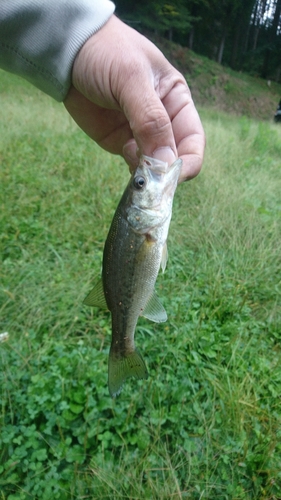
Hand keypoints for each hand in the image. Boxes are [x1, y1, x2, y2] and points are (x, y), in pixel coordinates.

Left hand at [64, 15, 204, 182]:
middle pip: (175, 158)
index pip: (193, 139)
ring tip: (132, 158)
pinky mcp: (120, 142)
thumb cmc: (107, 54)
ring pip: (154, 166)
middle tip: (150, 176)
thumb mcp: (131, 80)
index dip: (189, 160)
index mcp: (176, 100)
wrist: (66, 52)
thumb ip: (150, 120)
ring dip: (147, 173)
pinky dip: (133, 170)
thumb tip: (167, 163)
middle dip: (165, 171)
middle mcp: (163, 121)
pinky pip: (134, 165)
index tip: (175, 176)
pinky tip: (124, 155)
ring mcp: (140, 134)